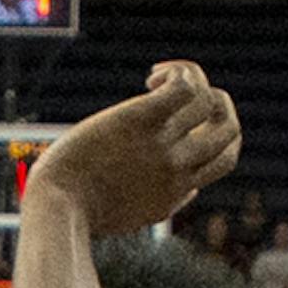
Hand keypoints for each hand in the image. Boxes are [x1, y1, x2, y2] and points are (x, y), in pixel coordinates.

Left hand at [31, 60, 241, 238]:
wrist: (57, 207)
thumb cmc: (83, 213)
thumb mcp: (139, 215)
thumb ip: (169, 202)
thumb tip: (192, 190)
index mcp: (179, 190)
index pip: (227, 158)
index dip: (218, 136)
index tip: (186, 126)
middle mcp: (179, 168)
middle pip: (230, 129)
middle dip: (215, 103)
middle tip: (179, 93)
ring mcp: (163, 145)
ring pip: (211, 101)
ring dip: (192, 79)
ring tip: (156, 80)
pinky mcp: (141, 121)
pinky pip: (184, 86)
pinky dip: (180, 72)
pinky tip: (152, 78)